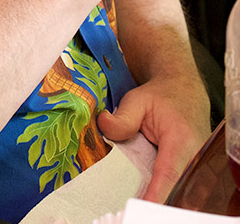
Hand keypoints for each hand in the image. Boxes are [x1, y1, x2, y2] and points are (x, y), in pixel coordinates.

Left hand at [97, 73, 210, 202]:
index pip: (169, 173)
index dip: (157, 194)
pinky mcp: (195, 175)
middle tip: (133, 210)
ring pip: (183, 196)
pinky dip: (166, 198)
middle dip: (157, 203)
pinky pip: (182, 193)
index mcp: (181, 140)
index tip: (143, 207)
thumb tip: (104, 125)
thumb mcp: (137, 100)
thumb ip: (122, 117)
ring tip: (138, 207)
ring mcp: (198, 169)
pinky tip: (148, 203)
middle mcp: (196, 159)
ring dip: (162, 201)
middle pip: (178, 192)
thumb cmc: (161, 97)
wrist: (184, 92)